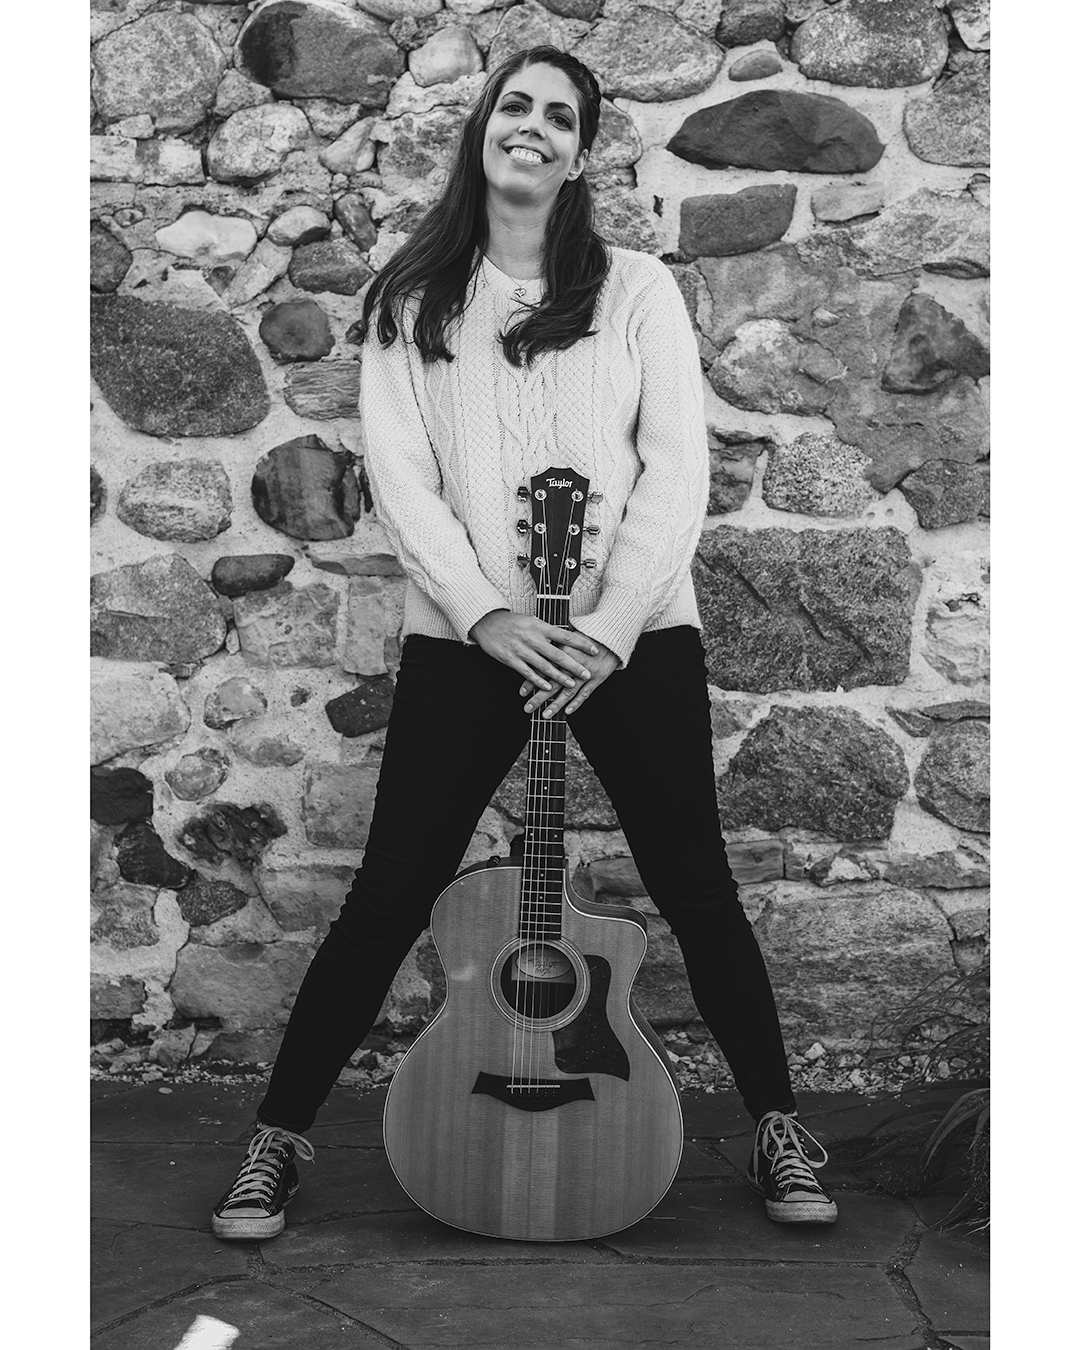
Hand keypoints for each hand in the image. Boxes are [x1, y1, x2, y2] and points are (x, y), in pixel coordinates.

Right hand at [469, 610, 599, 692]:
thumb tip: (567, 638)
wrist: (487, 622)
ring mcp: (521, 650)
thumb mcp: (532, 621)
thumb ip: (548, 631)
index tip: (595, 650)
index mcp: (540, 627)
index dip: (581, 644)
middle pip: (558, 654)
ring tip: (571, 684)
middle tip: (587, 674)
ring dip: (559, 677)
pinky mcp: (510, 659)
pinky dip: (538, 681)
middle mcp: (533, 638)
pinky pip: (527, 673)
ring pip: (544, 666)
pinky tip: (548, 688)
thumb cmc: (513, 622)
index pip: (566, 636)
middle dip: (574, 666)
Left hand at [520, 636, 618, 718]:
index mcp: (563, 652)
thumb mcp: (566, 640)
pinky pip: (585, 693)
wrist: (609, 639)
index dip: (532, 681)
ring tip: (545, 715)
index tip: (521, 692)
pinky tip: (567, 712)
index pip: (544, 669)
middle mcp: (572, 664)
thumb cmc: (585, 639)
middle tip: (527, 708)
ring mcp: (585, 673)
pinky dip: (576, 703)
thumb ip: (551, 649)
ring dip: (556, 705)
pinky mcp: (596, 679)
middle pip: (553, 683)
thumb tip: (533, 656)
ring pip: (568, 691)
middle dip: (539, 697)